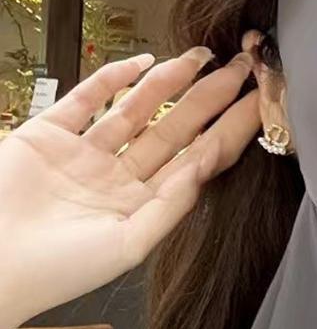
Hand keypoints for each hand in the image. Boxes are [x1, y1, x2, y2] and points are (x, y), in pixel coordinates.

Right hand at [0, 47, 259, 328]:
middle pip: (174, 129)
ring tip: (202, 58)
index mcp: (142, 204)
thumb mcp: (128, 245)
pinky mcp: (48, 135)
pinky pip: (85, 100)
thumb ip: (171, 204)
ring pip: (135, 109)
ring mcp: (84, 153)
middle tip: (241, 68)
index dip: (228, 130)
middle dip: (209, 98)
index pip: (197, 160)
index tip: (257, 104)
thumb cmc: (57, 270)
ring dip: (168, 82)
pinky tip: (143, 64)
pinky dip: (112, 79)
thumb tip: (205, 166)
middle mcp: (118, 176)